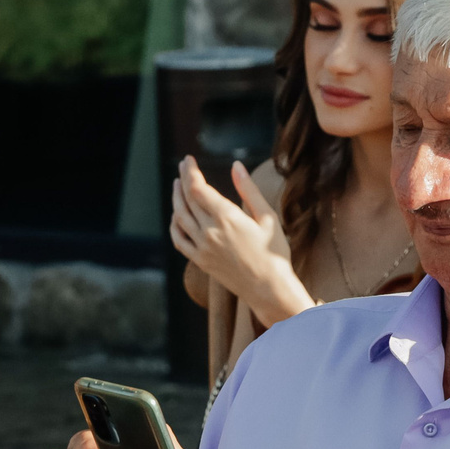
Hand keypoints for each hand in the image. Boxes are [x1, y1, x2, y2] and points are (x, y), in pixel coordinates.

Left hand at [170, 158, 306, 322]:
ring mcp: (203, 248)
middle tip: (184, 166)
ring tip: (176, 185)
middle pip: (187, 199)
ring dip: (176, 199)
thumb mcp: (267, 216)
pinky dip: (174, 225)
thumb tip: (236, 165)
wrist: (270, 288)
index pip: (198, 188)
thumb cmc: (275, 252)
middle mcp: (210, 232)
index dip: (190, 171)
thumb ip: (248, 190)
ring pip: (180, 217)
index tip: (189, 159)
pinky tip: (176, 216)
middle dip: (183, 179)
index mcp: (227, 218)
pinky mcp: (201, 261)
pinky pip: (179, 240)